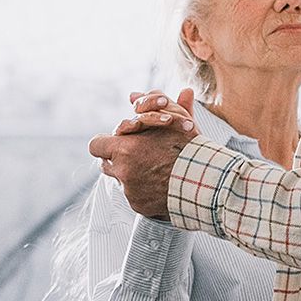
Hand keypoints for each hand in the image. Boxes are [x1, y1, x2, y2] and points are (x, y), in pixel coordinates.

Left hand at [89, 88, 199, 217]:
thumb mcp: (173, 119)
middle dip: (117, 159)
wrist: (204, 182)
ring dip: (130, 175)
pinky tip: (160, 185)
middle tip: (136, 155)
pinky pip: (133, 197)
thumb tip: (134, 94)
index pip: (96, 145)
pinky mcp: (138, 206)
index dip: (105, 142)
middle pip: (105, 164)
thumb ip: (152, 104)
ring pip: (120, 181)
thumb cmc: (189, 148)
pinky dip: (143, 191)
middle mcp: (123, 172)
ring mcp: (130, 191)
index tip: (117, 142)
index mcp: (124, 149)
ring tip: (153, 170)